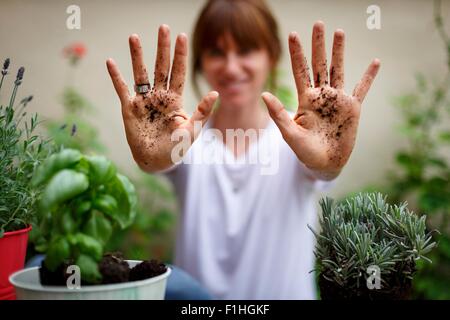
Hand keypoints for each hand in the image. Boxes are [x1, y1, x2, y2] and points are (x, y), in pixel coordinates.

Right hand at [107, 25, 217, 171]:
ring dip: (137, 56)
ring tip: (134, 36)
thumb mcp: (192, 130)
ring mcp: (144, 101)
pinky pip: (122, 89)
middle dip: (162, 48)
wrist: (156, 162)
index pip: (178, 72)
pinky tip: (110, 62)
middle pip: (161, 67)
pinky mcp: (130, 108)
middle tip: (163, 28)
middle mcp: (160, 96)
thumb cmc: (177, 148)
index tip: (181, 36)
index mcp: (175, 99)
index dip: (180, 55)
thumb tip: (215, 92)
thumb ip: (202, 112)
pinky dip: (116, 76)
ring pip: (141, 74)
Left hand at [262, 21, 379, 179]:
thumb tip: (264, 94)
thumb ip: (279, 114)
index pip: (300, 71)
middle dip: (318, 45)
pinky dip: (369, 77)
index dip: (296, 53)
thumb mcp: (290, 134)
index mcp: (305, 99)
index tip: (293, 34)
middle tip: (319, 24)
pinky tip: (375, 62)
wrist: (324, 164)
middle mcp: (321, 95)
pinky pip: (362, 89)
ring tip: (339, 32)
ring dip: (339, 52)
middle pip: (319, 64)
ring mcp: (337, 100)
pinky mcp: (352, 109)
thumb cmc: (304, 151)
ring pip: (339, 70)